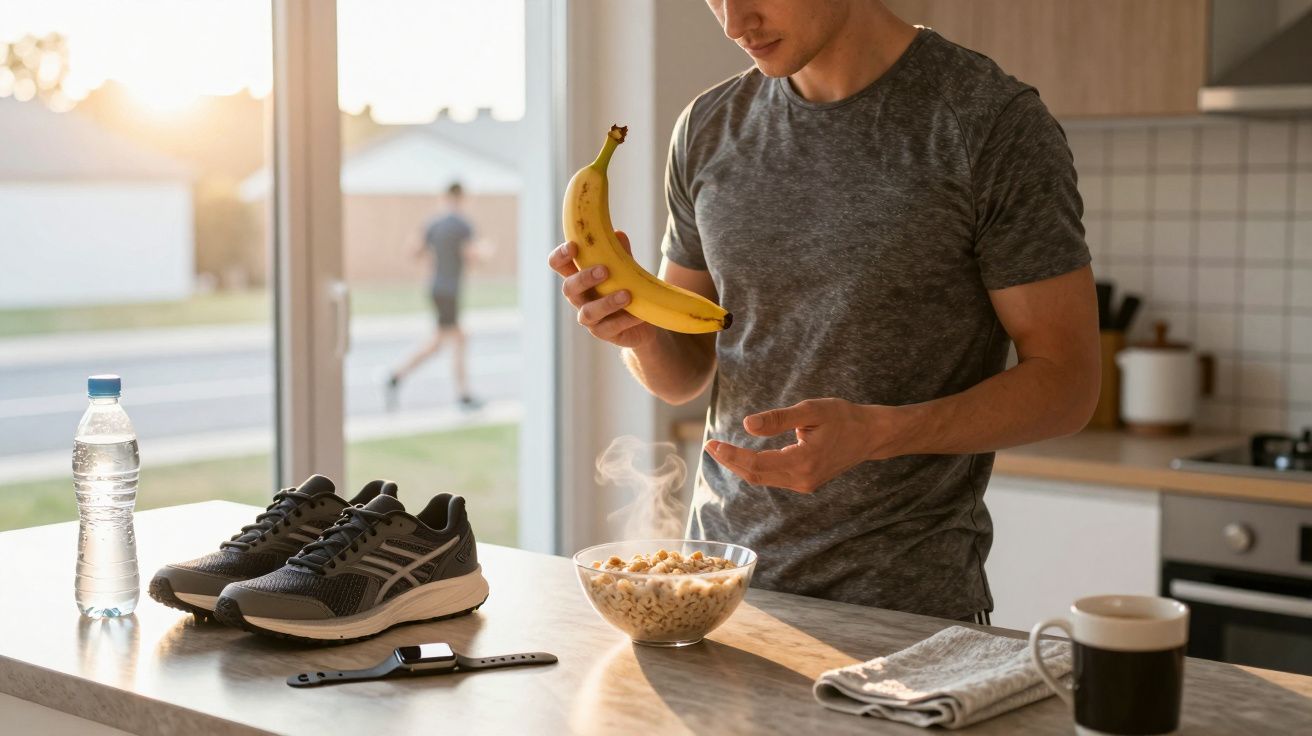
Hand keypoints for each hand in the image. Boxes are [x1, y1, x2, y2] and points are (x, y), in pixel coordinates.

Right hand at [549, 230, 658, 348]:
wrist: (644, 318)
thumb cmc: (628, 286)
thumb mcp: (625, 268)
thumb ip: (620, 253)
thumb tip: (618, 235)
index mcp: (579, 276)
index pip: (558, 265)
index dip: (560, 256)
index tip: (573, 246)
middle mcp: (579, 297)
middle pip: (568, 288)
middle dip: (584, 278)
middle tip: (605, 270)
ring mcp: (590, 317)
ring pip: (587, 313)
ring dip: (606, 302)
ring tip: (627, 295)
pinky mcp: (604, 332)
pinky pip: (609, 328)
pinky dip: (624, 320)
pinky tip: (638, 315)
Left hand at [704, 398, 899, 492]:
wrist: (870, 435)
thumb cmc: (843, 417)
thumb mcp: (811, 411)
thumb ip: (778, 419)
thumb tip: (747, 425)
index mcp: (803, 462)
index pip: (757, 464)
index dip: (732, 455)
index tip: (712, 444)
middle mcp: (801, 479)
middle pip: (755, 475)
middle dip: (730, 461)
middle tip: (709, 445)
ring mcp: (804, 484)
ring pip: (762, 478)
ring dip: (740, 465)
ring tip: (720, 449)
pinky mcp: (805, 482)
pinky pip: (772, 477)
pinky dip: (754, 467)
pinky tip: (743, 456)